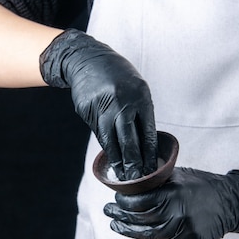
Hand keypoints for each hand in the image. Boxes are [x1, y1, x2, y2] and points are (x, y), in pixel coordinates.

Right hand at [39, 29, 157, 179]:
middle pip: (128, 138)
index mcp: (140, 95)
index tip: (151, 168)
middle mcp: (121, 101)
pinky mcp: (86, 110)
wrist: (87, 59)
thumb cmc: (118, 76)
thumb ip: (141, 112)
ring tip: (121, 173)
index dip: (149, 152)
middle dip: (133, 161)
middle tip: (136, 178)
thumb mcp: (137, 88)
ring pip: (110, 139)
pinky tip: (109, 154)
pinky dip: (105, 144)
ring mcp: (101, 106)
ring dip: (116, 159)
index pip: (146, 131)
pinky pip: (97, 132)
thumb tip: (146, 143)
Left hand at [104, 167, 238, 238]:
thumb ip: (155, 182)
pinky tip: (142, 233)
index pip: (140, 203)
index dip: (124, 203)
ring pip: (151, 237)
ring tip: (119, 226)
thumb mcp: (178, 176)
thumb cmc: (201, 185)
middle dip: (122, 218)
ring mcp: (186, 232)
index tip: (116, 200)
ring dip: (132, 232)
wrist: (231, 202)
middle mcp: (180, 215)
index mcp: (174, 194)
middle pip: (142, 221)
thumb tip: (128, 184)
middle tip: (110, 214)